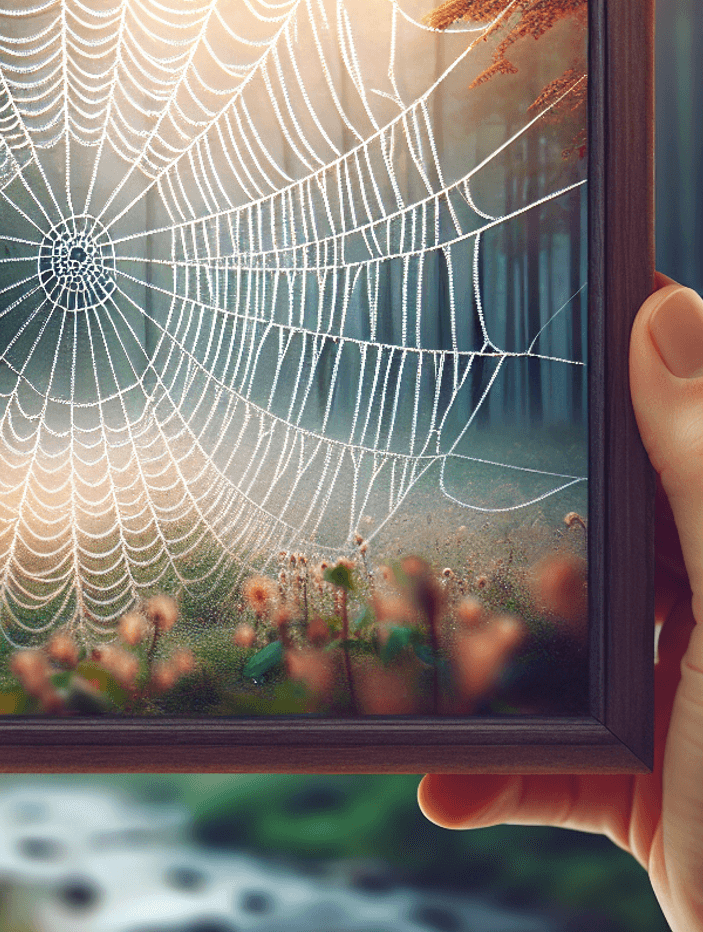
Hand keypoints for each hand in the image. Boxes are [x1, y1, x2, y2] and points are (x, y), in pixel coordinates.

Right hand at [418, 273, 702, 931]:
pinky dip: (490, 771)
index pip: (681, 425)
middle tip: (416, 468)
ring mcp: (677, 697)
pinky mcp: (640, 780)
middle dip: (515, 515)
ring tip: (404, 650)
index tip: (535, 292)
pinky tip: (444, 786)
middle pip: (600, 525)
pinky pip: (548, 755)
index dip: (624, 350)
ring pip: (555, 636)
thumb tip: (668, 314)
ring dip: (477, 658)